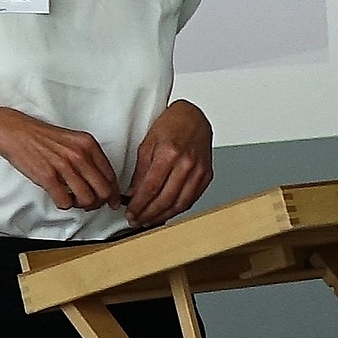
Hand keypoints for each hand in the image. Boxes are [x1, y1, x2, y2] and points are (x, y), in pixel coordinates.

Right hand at [0, 108, 119, 211]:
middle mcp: (79, 154)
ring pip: (87, 199)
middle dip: (99, 202)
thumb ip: (87, 158)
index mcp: (88, 144)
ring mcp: (63, 165)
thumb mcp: (72, 140)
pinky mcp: (47, 176)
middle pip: (103, 191)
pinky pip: (65, 202)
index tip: (111, 200)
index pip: (111, 176)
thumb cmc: (41, 137)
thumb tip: (100, 180)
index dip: (113, 193)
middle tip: (90, 204)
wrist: (15, 132)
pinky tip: (59, 196)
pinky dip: (64, 204)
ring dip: (81, 205)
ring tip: (73, 199)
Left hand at [126, 100, 212, 226]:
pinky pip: (192, 199)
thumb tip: (133, 192)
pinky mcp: (207, 176)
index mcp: (169, 154)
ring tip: (149, 220)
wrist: (194, 117)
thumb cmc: (170, 125)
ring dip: (163, 216)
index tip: (130, 212)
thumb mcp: (147, 144)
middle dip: (149, 214)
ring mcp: (199, 171)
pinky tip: (167, 213)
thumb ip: (141, 171)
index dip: (139, 205)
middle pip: (166, 199)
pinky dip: (178, 210)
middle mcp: (187, 164)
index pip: (151, 188)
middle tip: (137, 220)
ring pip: (180, 204)